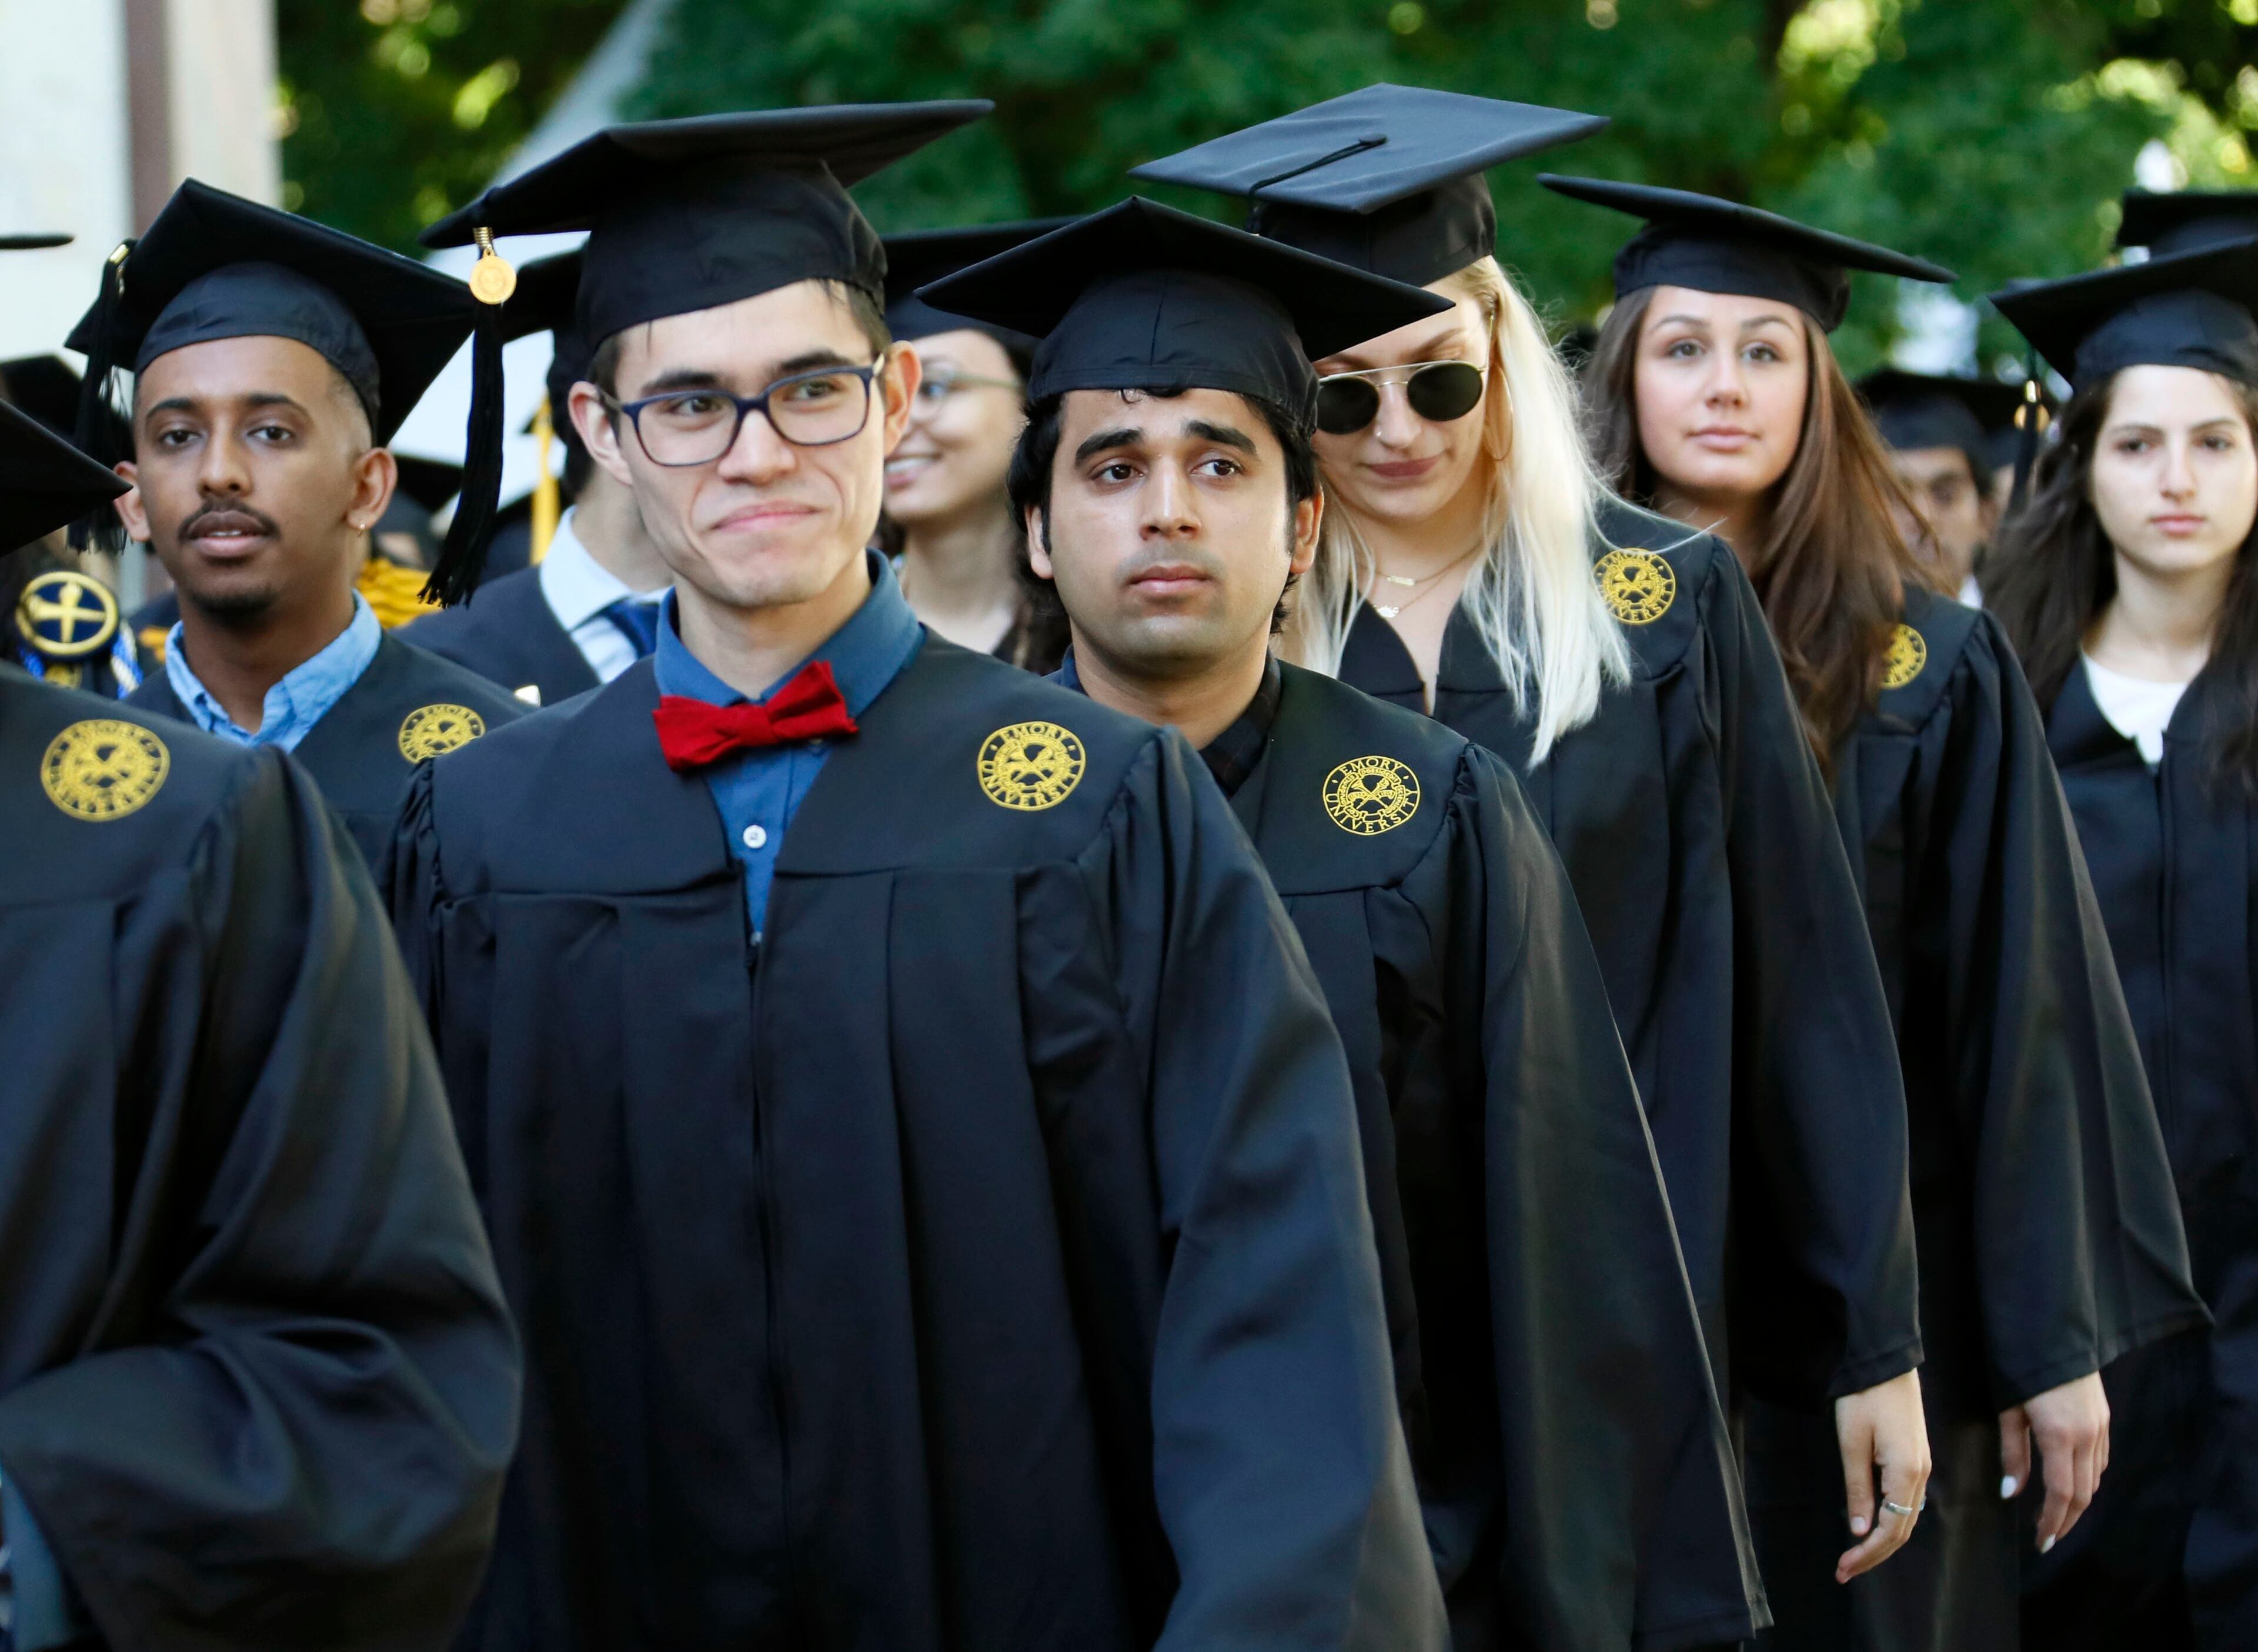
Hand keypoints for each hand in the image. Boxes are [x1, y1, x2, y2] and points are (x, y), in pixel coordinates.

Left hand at [1833, 1368, 1932, 1582]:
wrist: (1886, 1362)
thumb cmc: (1864, 1398)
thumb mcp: (1852, 1443)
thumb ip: (1857, 1488)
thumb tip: (1859, 1529)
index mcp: (1908, 1473)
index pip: (1891, 1530)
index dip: (1868, 1553)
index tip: (1843, 1568)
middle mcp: (1922, 1475)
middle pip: (1903, 1530)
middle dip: (1873, 1554)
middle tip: (1844, 1571)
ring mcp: (1922, 1466)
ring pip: (1906, 1517)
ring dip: (1881, 1540)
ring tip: (1854, 1556)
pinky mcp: (1916, 1457)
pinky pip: (1907, 1500)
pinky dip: (1890, 1520)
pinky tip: (1871, 1526)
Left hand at [2000, 1371, 2108, 1552]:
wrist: (2051, 1329)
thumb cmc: (2019, 1366)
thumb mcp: (2008, 1410)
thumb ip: (2013, 1454)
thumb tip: (2012, 1493)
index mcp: (2061, 1436)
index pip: (2062, 1493)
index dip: (2053, 1522)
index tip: (2041, 1542)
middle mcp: (2088, 1435)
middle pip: (2084, 1493)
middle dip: (2067, 1520)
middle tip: (2048, 1538)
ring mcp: (2101, 1426)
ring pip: (2095, 1478)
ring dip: (2079, 1502)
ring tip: (2057, 1516)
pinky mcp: (2104, 1418)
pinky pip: (2100, 1459)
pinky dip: (2088, 1479)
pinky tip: (2073, 1484)